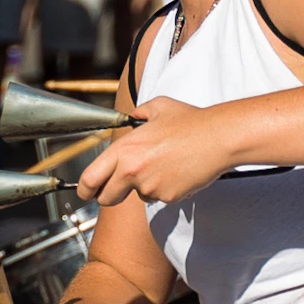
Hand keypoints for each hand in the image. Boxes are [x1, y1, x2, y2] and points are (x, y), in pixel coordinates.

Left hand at [73, 100, 246, 207]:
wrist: (218, 138)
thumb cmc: (190, 121)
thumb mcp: (158, 107)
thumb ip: (139, 114)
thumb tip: (133, 117)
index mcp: (125, 149)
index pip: (91, 177)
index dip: (85, 188)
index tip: (86, 191)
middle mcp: (132, 170)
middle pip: (107, 197)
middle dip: (110, 195)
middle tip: (118, 189)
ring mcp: (150, 186)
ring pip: (139, 195)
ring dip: (145, 186)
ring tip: (166, 165)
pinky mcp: (168, 197)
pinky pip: (160, 197)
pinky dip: (166, 188)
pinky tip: (179, 171)